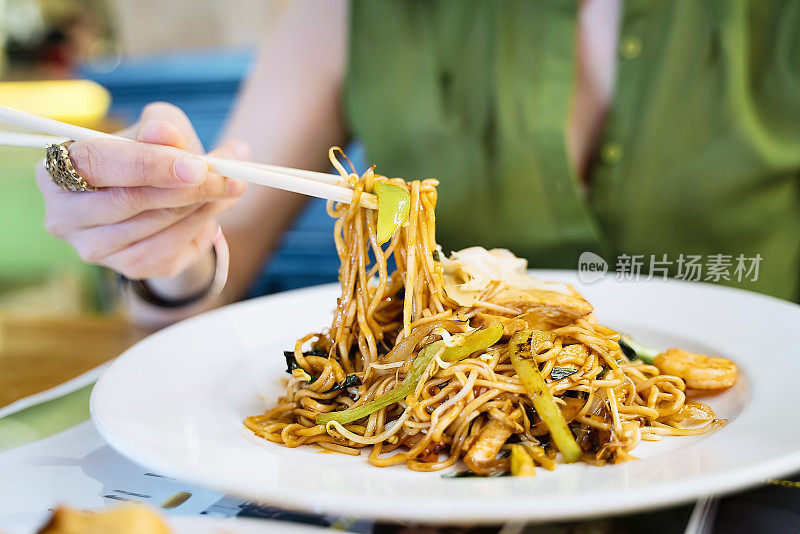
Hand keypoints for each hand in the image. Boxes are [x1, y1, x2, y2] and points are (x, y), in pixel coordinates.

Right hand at [36, 102, 248, 279]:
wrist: (167, 198)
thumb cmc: (156, 156)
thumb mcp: (161, 130)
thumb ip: (164, 127)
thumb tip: (165, 133)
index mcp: (58, 168)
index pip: (98, 163)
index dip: (149, 164)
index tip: (197, 165)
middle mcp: (65, 214)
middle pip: (128, 202)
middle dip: (187, 188)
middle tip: (230, 176)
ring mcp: (94, 248)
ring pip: (154, 228)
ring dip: (201, 207)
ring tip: (230, 186)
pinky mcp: (127, 268)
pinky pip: (170, 250)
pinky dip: (200, 227)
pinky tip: (215, 209)